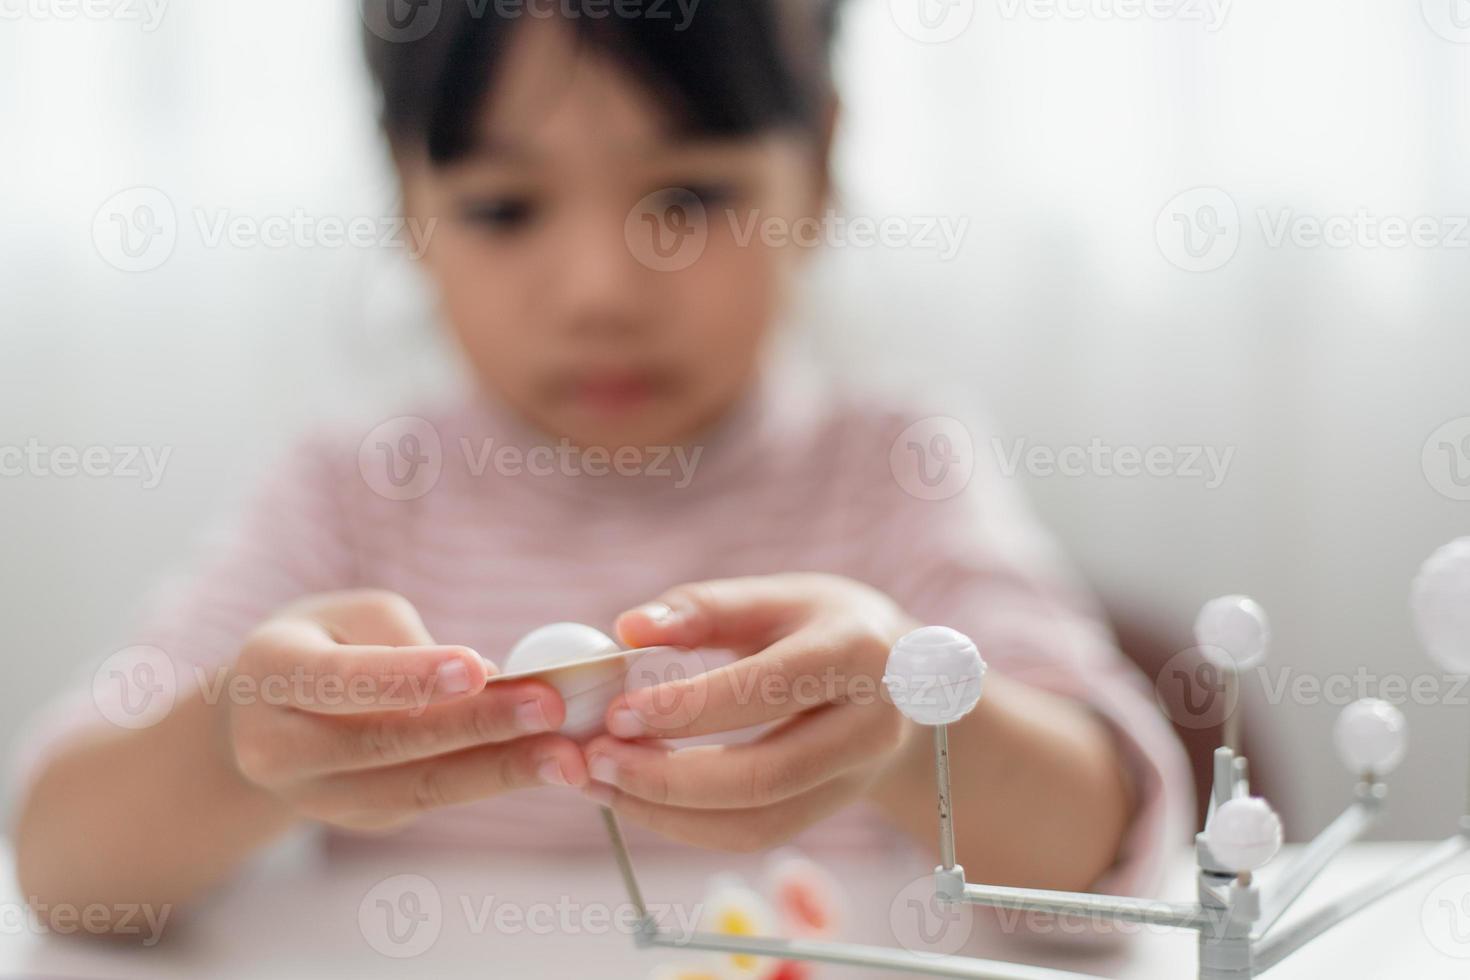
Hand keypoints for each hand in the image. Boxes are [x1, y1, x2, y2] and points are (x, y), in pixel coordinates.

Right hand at [225, 590, 587, 831]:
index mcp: (270, 675)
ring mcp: (320, 796)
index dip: (410, 677)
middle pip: (388, 742)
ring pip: (418, 785)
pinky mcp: (363, 818)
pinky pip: (433, 798)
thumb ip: (407, 640)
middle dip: (477, 726)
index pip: (341, 679)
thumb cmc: (320, 645)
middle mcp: (280, 747)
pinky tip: (547, 763)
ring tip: (566, 756)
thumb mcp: (348, 616)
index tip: (477, 668)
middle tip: (549, 708)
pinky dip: (494, 778)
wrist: (263, 718)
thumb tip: (488, 680)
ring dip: (501, 770)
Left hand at [581, 574, 918, 850]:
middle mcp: (871, 723)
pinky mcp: (833, 810)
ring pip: (759, 820)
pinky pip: (756, 835)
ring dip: (668, 812)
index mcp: (856, 652)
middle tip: (595, 761)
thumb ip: (705, 608)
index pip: (769, 688)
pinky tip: (638, 798)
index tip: (616, 713)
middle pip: (766, 774)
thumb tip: (629, 628)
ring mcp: (858, 776)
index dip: (690, 707)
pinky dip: (688, 825)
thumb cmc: (825, 625)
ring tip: (602, 783)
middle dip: (669, 777)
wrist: (905, 678)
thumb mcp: (777, 596)